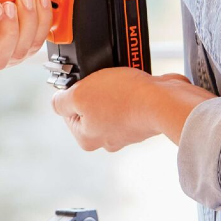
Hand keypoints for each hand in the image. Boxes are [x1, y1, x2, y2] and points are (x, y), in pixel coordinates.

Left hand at [51, 69, 214, 150]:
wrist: (163, 101)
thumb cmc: (123, 98)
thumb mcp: (79, 95)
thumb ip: (60, 101)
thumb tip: (57, 101)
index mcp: (86, 138)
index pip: (66, 110)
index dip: (73, 92)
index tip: (85, 84)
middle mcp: (105, 139)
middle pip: (89, 105)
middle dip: (96, 89)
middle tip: (105, 82)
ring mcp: (126, 129)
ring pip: (111, 100)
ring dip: (115, 87)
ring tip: (123, 82)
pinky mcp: (142, 118)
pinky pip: (131, 98)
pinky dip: (133, 89)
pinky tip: (136, 85)